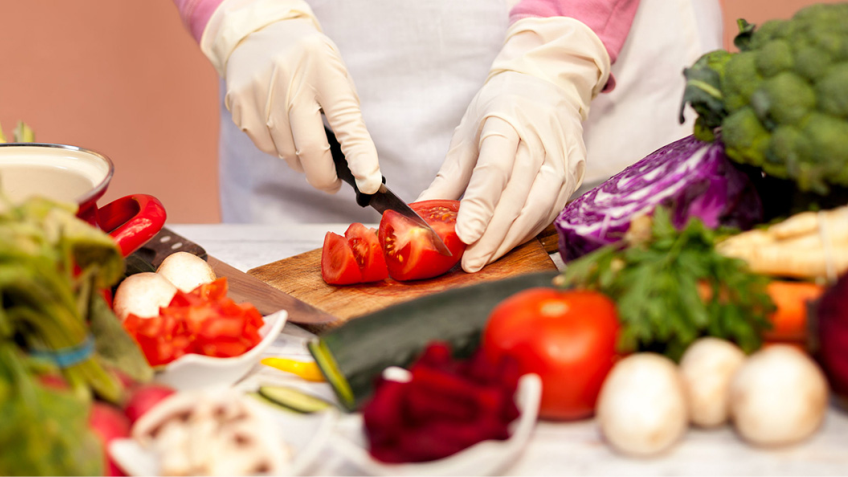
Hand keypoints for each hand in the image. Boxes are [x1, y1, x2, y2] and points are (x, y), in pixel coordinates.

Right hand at [201, 0, 381, 193]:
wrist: (259, 32)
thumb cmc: (308, 62)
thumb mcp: (335, 76)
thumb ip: (345, 117)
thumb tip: (355, 168)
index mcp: (324, 71)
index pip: (347, 123)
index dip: (360, 157)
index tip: (369, 182)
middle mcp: (291, 81)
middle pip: (311, 150)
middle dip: (325, 177)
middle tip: (333, 182)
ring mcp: (261, 94)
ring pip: (287, 154)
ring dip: (300, 159)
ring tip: (302, 134)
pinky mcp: (240, 105)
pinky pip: (266, 146)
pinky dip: (278, 147)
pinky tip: (280, 125)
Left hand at [418, 17, 610, 271]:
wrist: (549, 83)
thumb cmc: (502, 108)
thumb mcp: (467, 133)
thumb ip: (448, 177)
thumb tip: (419, 212)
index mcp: (506, 124)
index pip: (493, 171)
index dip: (479, 207)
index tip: (465, 236)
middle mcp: (539, 141)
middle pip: (516, 197)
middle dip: (492, 236)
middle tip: (470, 262)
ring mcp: (562, 159)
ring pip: (538, 209)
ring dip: (510, 240)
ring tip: (485, 259)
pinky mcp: (574, 173)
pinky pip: (550, 211)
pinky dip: (527, 232)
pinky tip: (508, 243)